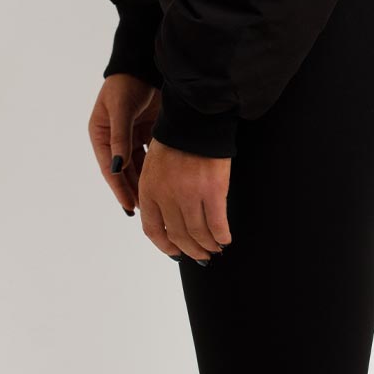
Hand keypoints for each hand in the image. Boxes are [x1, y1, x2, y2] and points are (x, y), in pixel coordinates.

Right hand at [88, 73, 159, 214]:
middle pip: (124, 170)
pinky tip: (165, 181)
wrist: (144, 63)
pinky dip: (156, 167)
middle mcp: (114, 138)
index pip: (109, 168)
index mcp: (100, 134)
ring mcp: (131, 135)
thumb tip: (116, 167)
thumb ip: (120, 137)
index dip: (119, 188)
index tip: (129, 206)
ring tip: (156, 202)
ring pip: (138, 165)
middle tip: (146, 212)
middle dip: (133, 190)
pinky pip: (150, 154)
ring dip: (145, 181)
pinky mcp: (147, 130)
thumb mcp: (120, 109)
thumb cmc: (125, 83)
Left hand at [138, 138, 232, 264]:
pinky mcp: (213, 190)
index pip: (153, 229)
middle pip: (178, 235)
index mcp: (149, 189)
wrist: (196, 117)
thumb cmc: (177, 138)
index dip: (165, 245)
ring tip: (214, 248)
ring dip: (207, 245)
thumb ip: (157, 190)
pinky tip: (225, 238)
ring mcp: (190, 194)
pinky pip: (217, 223)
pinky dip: (222, 235)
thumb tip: (167, 218)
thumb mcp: (154, 164)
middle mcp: (167, 196)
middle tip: (201, 256)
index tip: (176, 252)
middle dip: (190, 250)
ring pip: (198, 233)